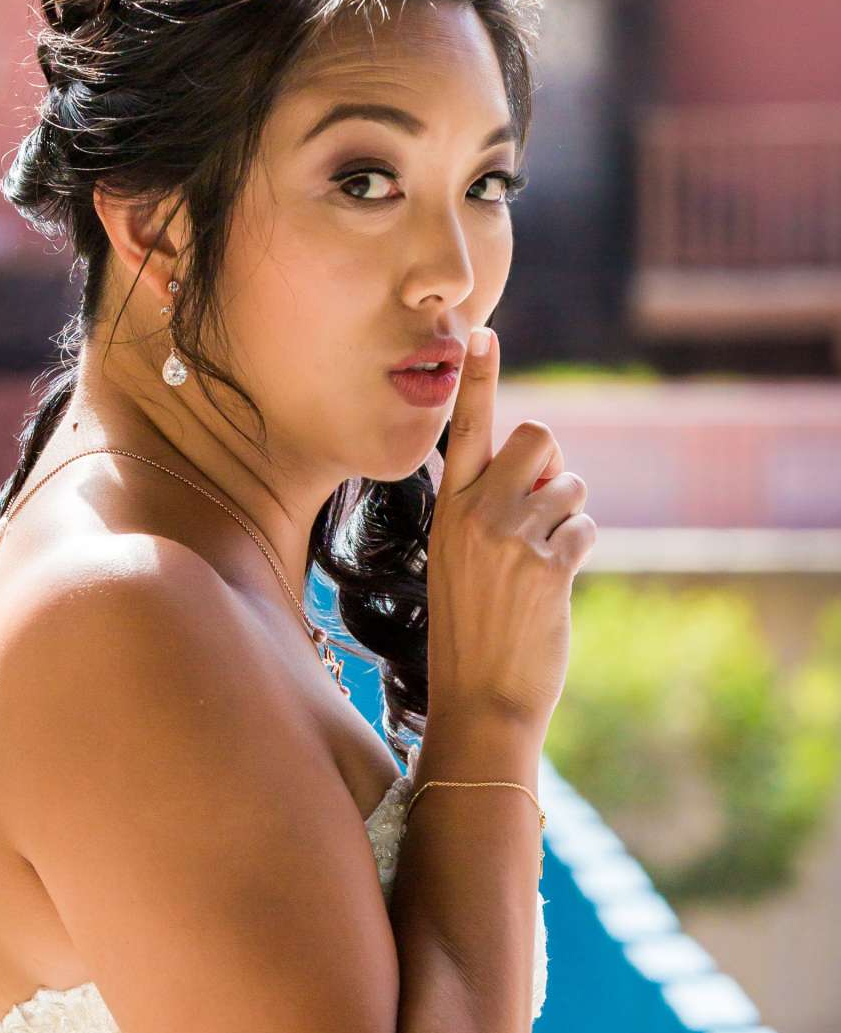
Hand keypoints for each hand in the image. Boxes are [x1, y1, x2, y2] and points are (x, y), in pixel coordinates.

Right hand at [427, 325, 596, 732]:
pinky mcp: (546, 565)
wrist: (479, 699)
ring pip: (570, 486)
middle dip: (554, 463)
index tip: (482, 333)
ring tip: (542, 563)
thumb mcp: (462, 561)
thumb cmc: (473, 631)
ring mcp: (510, 539)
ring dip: (569, 518)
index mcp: (448, 511)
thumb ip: (490, 510)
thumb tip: (547, 472)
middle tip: (543, 505)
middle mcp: (474, 516)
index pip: (464, 430)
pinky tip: (554, 584)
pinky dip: (580, 550)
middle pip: (539, 437)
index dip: (479, 380)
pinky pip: (585, 527)